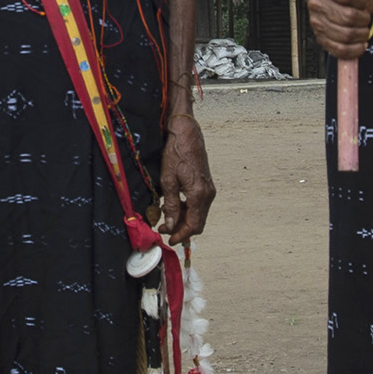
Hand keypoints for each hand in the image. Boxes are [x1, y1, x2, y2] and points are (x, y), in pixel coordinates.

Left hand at [159, 112, 215, 240]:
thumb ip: (170, 205)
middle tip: (163, 229)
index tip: (169, 240)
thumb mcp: (168, 180)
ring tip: (165, 217)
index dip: (181, 235)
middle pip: (197, 223)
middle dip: (181, 229)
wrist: (187, 133)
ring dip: (183, 219)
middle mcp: (208, 194)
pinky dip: (187, 210)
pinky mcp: (207, 185)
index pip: (192, 225)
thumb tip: (170, 224)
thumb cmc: (176, 153)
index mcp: (198, 194)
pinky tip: (173, 205)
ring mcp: (209, 189)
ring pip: (198, 215)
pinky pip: (199, 205)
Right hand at [306, 0, 372, 60]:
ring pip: (345, 35)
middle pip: (347, 17)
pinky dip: (354, 50)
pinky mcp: (320, 38)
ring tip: (363, 29)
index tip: (364, 2)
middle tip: (366, 17)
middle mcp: (316, 3)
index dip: (361, 0)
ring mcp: (316, 22)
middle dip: (364, 19)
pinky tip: (360, 44)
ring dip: (361, 35)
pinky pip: (339, 50)